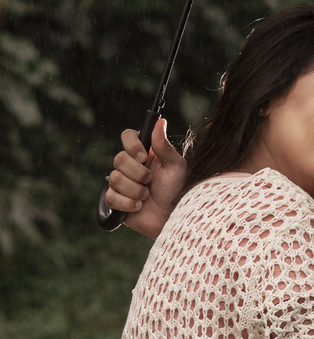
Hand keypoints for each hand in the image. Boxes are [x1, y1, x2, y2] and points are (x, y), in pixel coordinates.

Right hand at [104, 118, 186, 237]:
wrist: (172, 217)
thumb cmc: (178, 191)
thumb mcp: (176, 167)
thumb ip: (164, 146)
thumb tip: (160, 122)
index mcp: (145, 154)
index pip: (128, 136)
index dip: (132, 144)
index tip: (144, 156)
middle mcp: (131, 166)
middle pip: (119, 158)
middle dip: (137, 173)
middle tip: (150, 181)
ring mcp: (121, 183)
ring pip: (114, 178)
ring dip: (135, 189)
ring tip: (147, 196)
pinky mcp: (115, 201)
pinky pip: (111, 197)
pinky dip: (127, 203)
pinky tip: (139, 206)